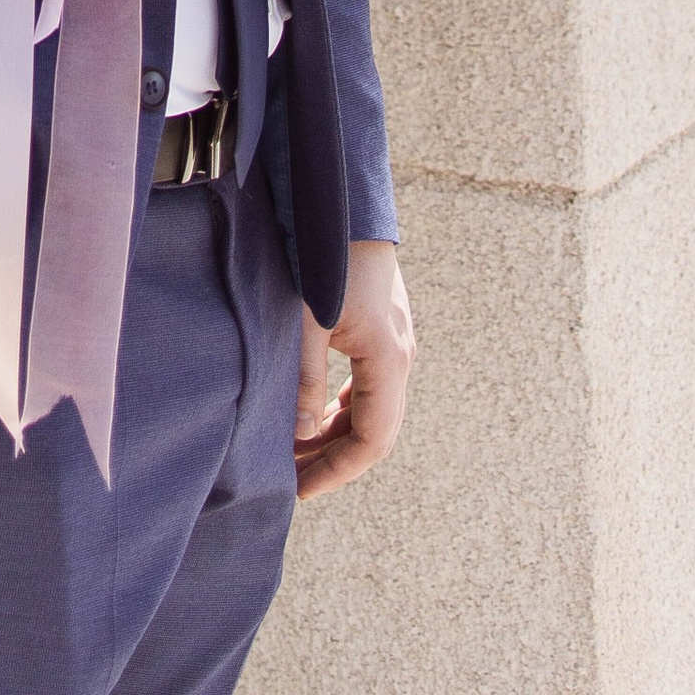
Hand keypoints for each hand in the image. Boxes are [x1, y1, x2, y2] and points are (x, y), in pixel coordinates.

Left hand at [294, 239, 413, 497]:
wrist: (348, 203)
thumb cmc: (326, 257)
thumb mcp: (308, 320)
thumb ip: (306, 380)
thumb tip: (302, 434)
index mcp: (388, 361)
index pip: (371, 441)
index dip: (337, 471)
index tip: (303, 491)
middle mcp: (400, 357)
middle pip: (374, 430)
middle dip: (334, 459)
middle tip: (294, 479)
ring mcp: (395, 342)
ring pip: (373, 409)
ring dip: (338, 434)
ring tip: (297, 451)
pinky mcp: (383, 329)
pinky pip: (369, 386)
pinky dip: (343, 408)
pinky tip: (316, 414)